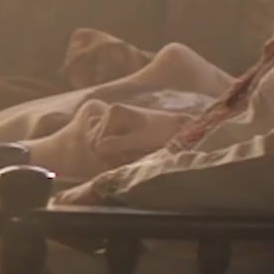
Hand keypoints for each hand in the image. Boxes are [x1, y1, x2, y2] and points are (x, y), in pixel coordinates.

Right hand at [37, 100, 172, 176]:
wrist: (177, 128)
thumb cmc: (161, 133)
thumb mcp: (140, 140)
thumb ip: (118, 144)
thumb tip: (97, 148)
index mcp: (113, 112)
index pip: (98, 141)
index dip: (109, 155)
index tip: (125, 160)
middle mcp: (109, 112)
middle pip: (96, 142)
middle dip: (109, 154)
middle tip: (127, 159)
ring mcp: (112, 119)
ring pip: (100, 143)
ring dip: (112, 153)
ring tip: (129, 157)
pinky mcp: (117, 125)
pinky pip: (105, 140)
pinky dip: (113, 149)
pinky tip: (125, 153)